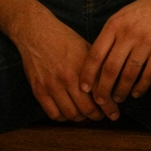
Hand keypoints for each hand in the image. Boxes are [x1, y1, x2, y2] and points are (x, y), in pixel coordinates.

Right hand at [11, 7, 119, 121]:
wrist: (36, 32)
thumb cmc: (63, 38)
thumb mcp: (85, 47)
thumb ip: (97, 67)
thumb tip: (111, 83)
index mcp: (82, 66)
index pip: (100, 94)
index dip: (109, 107)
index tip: (114, 112)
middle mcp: (68, 78)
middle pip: (87, 109)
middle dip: (97, 116)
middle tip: (102, 116)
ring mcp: (52, 85)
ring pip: (71, 114)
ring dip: (81, 118)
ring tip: (86, 115)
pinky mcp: (39, 90)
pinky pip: (53, 113)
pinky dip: (63, 117)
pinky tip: (68, 112)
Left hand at [80, 0, 150, 106]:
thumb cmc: (142, 11)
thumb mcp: (120, 17)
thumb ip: (108, 36)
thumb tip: (93, 63)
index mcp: (114, 25)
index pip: (96, 54)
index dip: (88, 74)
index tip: (84, 88)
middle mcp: (128, 34)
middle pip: (110, 68)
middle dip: (103, 89)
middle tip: (100, 101)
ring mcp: (146, 42)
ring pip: (129, 74)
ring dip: (121, 91)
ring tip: (118, 99)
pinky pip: (149, 74)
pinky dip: (141, 87)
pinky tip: (136, 93)